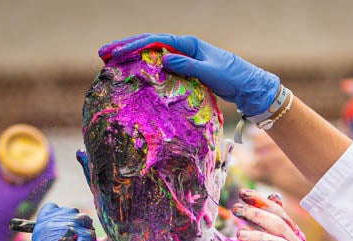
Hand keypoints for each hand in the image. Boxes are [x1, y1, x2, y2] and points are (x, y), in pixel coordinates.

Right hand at [0, 136, 55, 240]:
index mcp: (31, 195)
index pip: (49, 174)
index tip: (47, 146)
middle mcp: (36, 201)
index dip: (50, 159)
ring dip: (42, 171)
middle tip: (41, 149)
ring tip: (36, 158)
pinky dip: (37, 180)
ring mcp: (34, 206)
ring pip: (45, 185)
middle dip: (47, 162)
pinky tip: (29, 174)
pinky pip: (38, 190)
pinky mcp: (29, 208)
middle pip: (50, 178)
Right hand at [101, 34, 280, 117]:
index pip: (155, 41)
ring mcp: (184, 60)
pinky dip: (145, 68)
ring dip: (132, 58)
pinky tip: (133, 74)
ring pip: (152, 56)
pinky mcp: (186, 72)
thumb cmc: (234, 78)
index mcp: (189, 44)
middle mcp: (184, 49)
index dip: (133, 45)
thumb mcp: (211, 72)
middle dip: (125, 48)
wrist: (250, 88)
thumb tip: (163, 59)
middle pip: (149, 44)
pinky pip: (160, 67)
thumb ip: (188, 66)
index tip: (115, 52)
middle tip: (103, 53)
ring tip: (111, 61)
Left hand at [233, 190, 316, 240]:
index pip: (280, 214)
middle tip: (236, 209)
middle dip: (257, 214)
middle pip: (280, 226)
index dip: (262, 202)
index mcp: (294, 238)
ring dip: (259, 237)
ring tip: (239, 234)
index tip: (242, 193)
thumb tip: (272, 196)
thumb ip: (272, 225)